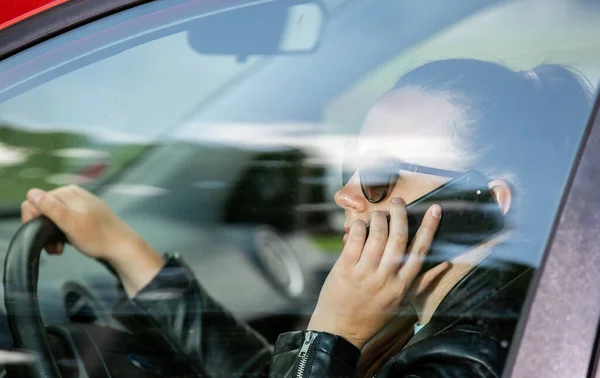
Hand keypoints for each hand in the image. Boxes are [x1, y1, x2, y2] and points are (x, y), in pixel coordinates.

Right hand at [21, 185, 163, 295]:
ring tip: (60, 246)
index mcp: (68, 193)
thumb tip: (32, 193)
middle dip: (43, 229)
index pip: (34, 201)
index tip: (42, 236)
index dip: (33, 221)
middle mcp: (72, 194)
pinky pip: (63, 221)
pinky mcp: (82, 214)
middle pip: (42, 210)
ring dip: (51, 234)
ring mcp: (78, 204)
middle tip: (53, 246)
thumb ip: (52, 208)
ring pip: (51, 217)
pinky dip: (61, 233)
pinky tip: (67, 242)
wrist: (121, 246)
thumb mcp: (71, 224)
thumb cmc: (99, 237)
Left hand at [306, 198, 447, 348]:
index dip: (429, 227)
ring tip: (378, 213)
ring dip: (378, 218)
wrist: (340, 331)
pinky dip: (359, 227)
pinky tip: (361, 224)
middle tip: (398, 201)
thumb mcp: (402, 301)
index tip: (435, 209)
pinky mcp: (345, 269)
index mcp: (403, 284)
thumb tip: (446, 264)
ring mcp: (365, 272)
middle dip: (400, 214)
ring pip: (377, 235)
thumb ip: (424, 281)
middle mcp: (386, 277)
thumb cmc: (373, 315)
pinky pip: (355, 240)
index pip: (420, 250)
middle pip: (399, 237)